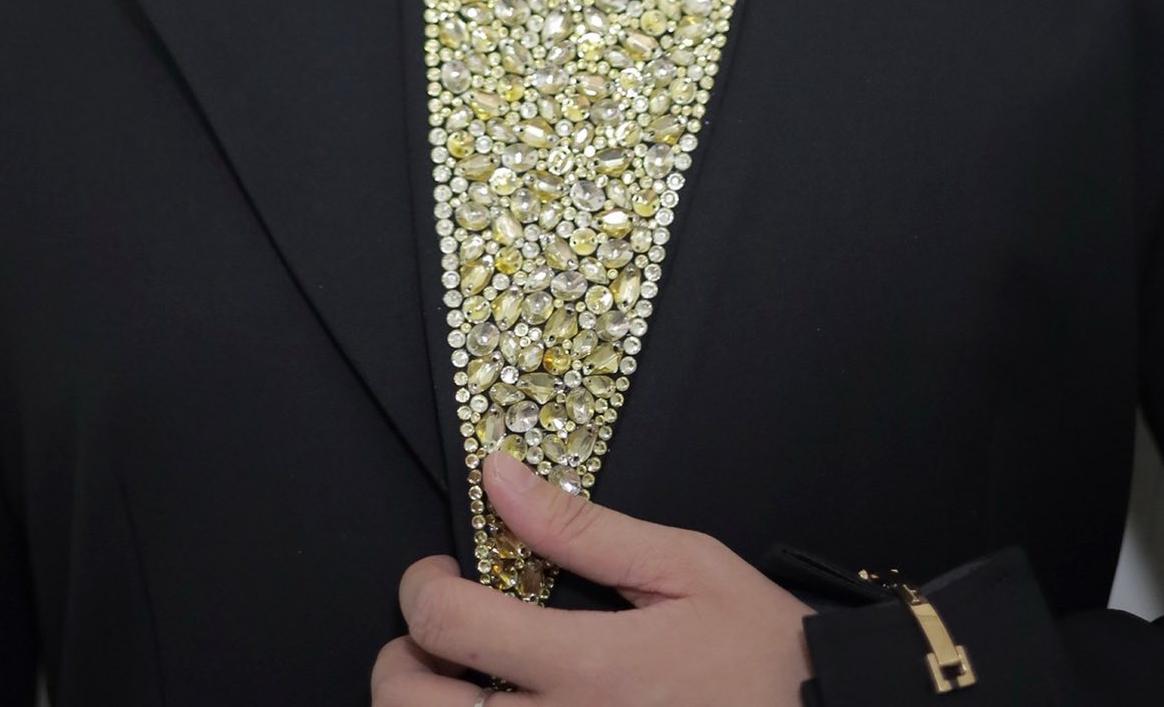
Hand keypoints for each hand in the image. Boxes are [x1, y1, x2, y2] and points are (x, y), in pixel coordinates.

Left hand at [371, 449, 815, 703]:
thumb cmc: (760, 651)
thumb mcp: (683, 566)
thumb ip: (579, 528)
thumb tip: (500, 479)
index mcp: (587, 670)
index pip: (447, 627)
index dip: (420, 587)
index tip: (441, 573)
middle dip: (402, 665)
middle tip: (432, 640)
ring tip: (460, 685)